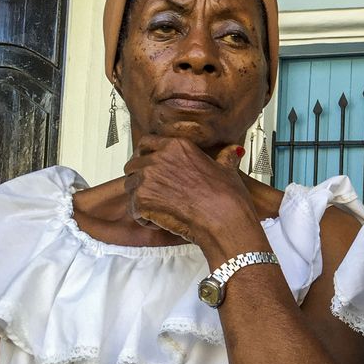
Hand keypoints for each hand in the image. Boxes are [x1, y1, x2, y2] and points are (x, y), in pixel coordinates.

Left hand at [123, 136, 252, 245]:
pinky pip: (134, 210)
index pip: (146, 143)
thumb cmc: (227, 197)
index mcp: (178, 146)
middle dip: (140, 177)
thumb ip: (225, 157)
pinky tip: (162, 221)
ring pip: (130, 186)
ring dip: (141, 198)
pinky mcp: (142, 200)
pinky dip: (145, 218)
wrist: (224, 220)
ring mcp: (148, 178)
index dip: (146, 154)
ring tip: (161, 208)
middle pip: (134, 164)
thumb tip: (233, 151)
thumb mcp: (228, 170)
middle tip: (156, 191)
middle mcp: (160, 158)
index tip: (149, 164)